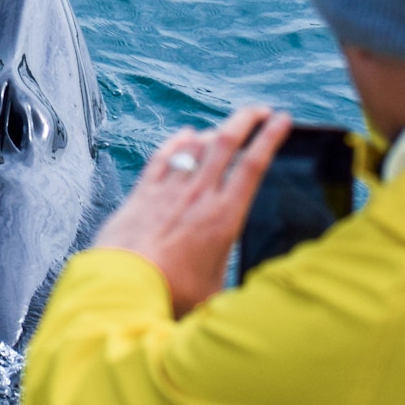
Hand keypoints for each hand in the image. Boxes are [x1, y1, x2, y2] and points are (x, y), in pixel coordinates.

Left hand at [94, 107, 291, 317]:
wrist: (122, 288)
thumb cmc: (169, 294)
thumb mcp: (215, 290)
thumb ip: (231, 275)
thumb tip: (245, 287)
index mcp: (223, 217)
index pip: (253, 166)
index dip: (270, 138)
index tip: (281, 121)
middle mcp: (198, 196)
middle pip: (226, 143)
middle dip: (246, 119)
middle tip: (260, 110)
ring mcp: (169, 190)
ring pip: (196, 145)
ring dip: (214, 131)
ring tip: (225, 129)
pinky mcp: (143, 192)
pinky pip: (164, 155)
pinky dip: (177, 141)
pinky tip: (184, 134)